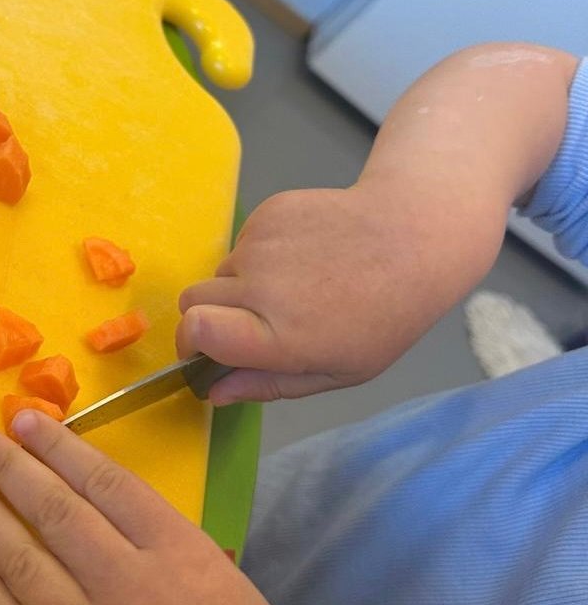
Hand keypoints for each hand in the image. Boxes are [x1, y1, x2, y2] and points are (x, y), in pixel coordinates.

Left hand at [0, 412, 415, 604]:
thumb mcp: (226, 580)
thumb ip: (163, 538)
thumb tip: (94, 495)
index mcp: (179, 555)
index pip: (103, 482)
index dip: (57, 446)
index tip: (23, 420)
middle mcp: (129, 590)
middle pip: (53, 512)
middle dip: (6, 466)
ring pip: (21, 563)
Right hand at [179, 43, 577, 405]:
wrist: (416, 234)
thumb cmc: (384, 316)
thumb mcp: (337, 371)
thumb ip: (268, 384)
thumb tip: (214, 392)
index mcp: (278, 335)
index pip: (194, 330)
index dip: (189, 342)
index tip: (204, 350)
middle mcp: (260, 287)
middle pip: (192, 301)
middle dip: (209, 315)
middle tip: (254, 321)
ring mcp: (261, 245)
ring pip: (222, 271)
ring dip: (243, 283)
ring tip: (298, 284)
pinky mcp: (267, 212)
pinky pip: (243, 241)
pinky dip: (262, 254)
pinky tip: (307, 255)